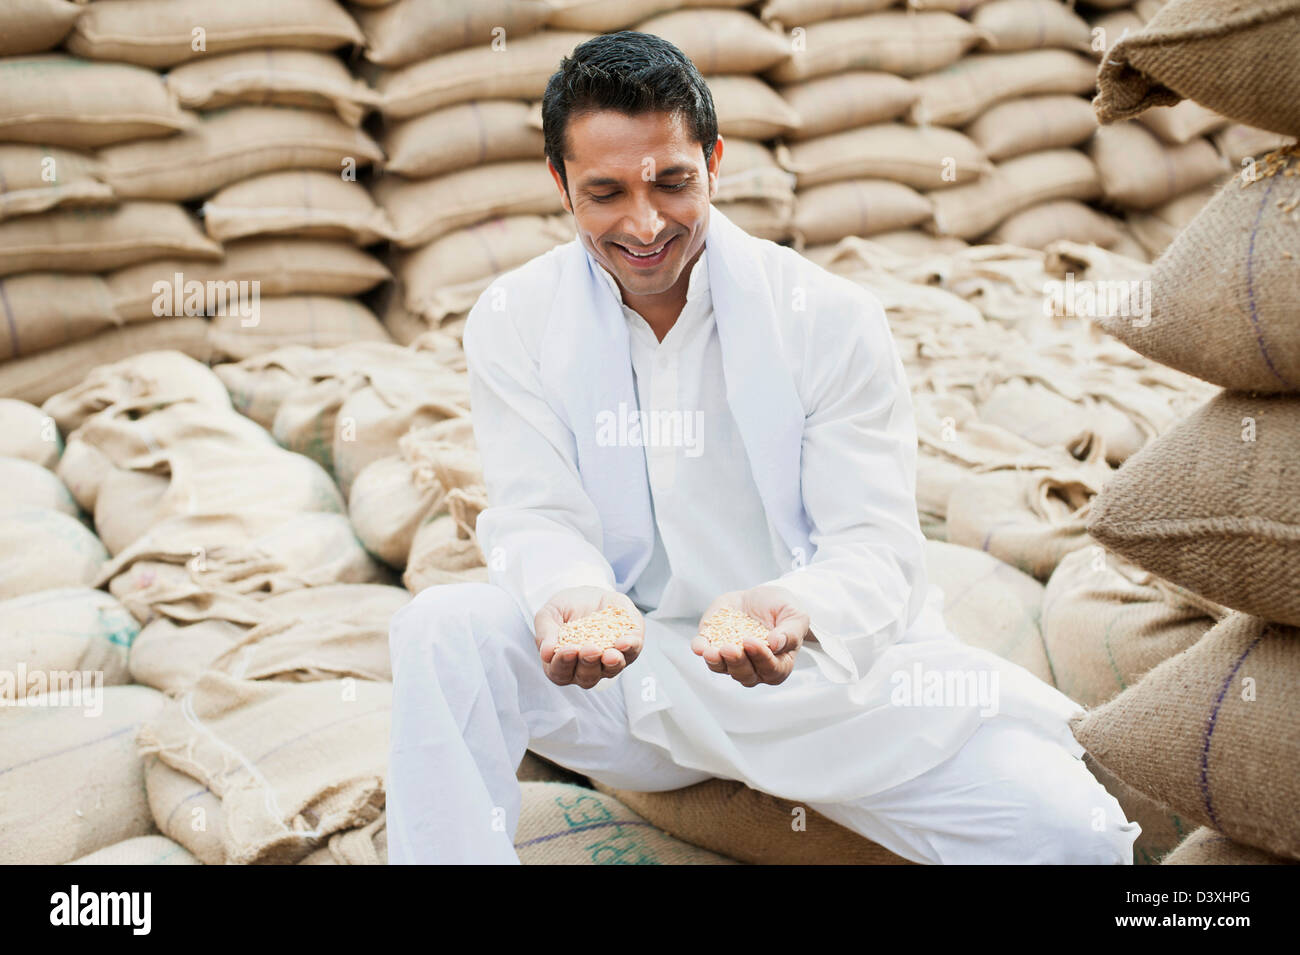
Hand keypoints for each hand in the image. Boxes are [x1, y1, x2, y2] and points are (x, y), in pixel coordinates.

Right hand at [534, 586, 643, 688]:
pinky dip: (630, 648)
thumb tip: (546, 653)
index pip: (560, 673)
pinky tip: (625, 642)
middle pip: (587, 677)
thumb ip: (545, 633)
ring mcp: (608, 662)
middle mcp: (586, 669)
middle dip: (589, 663)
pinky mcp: (628, 648)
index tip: (567, 649)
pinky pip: (632, 653)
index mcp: (562, 664)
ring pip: (611, 670)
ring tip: (611, 654)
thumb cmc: (565, 608)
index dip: (563, 663)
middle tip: (590, 649)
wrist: (588, 595)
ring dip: (611, 663)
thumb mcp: (549, 615)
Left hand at [691, 585, 808, 686]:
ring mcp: (732, 658)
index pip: (771, 670)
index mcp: (778, 664)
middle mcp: (754, 667)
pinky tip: (700, 646)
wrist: (761, 597)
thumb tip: (777, 643)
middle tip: (730, 648)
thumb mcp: (795, 615)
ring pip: (722, 669)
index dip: (761, 659)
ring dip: (716, 662)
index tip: (752, 642)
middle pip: (745, 675)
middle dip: (736, 663)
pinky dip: (701, 650)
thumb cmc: (782, 609)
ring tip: (711, 652)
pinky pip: (705, 653)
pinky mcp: (714, 644)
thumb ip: (791, 632)